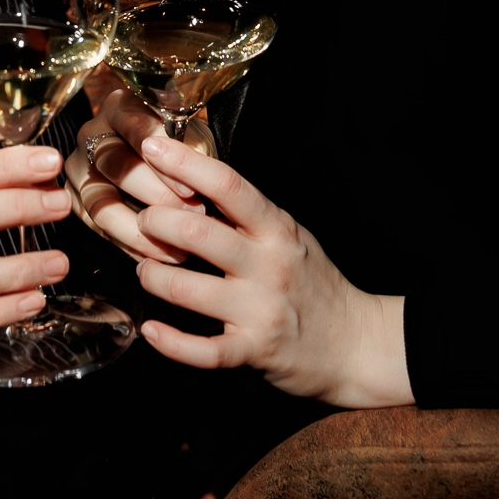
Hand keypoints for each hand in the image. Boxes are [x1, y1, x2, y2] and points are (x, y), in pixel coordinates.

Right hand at [66, 85, 202, 264]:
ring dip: (142, 229)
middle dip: (157, 195)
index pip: (136, 128)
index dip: (163, 160)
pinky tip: (159, 256)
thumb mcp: (194, 140)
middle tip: (190, 216)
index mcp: (121, 106)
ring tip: (177, 247)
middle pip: (115, 165)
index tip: (190, 188)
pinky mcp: (74, 201)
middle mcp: (92, 133)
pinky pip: (97, 229)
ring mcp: (79, 168)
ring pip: (101, 203)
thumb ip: (192, 151)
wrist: (167, 172)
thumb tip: (194, 176)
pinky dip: (130, 245)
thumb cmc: (182, 149)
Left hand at [126, 127, 413, 410]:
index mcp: (276, 229)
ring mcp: (260, 310)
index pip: (228, 184)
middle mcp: (269, 265)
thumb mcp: (289, 236)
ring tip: (145, 271)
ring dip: (152, 277)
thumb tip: (193, 179)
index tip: (151, 147)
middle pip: (196, 232)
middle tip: (143, 223)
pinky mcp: (254, 351)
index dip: (184, 163)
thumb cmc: (314, 283)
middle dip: (155, 224)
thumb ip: (248, 215)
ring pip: (186, 288)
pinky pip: (202, 350)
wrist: (356, 344)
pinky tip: (151, 330)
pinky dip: (170, 341)